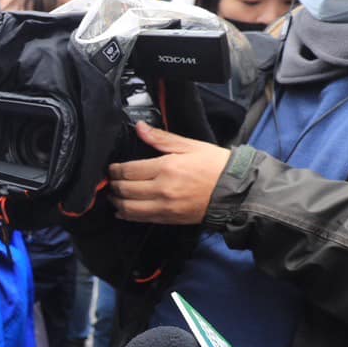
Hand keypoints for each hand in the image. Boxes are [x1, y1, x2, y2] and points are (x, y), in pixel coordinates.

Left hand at [108, 122, 230, 224]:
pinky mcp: (169, 219)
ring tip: (113, 196)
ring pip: (129, 207)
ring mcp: (165, 206)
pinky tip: (122, 211)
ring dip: (117, 202)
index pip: (129, 170)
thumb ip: (161, 138)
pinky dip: (127, 215)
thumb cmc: (215, 165)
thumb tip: (140, 127)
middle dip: (114, 185)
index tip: (112, 168)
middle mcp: (162, 189)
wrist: (236, 191)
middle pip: (125, 189)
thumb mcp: (189, 146)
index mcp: (166, 167)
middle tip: (111, 181)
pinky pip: (141, 219)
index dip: (115, 170)